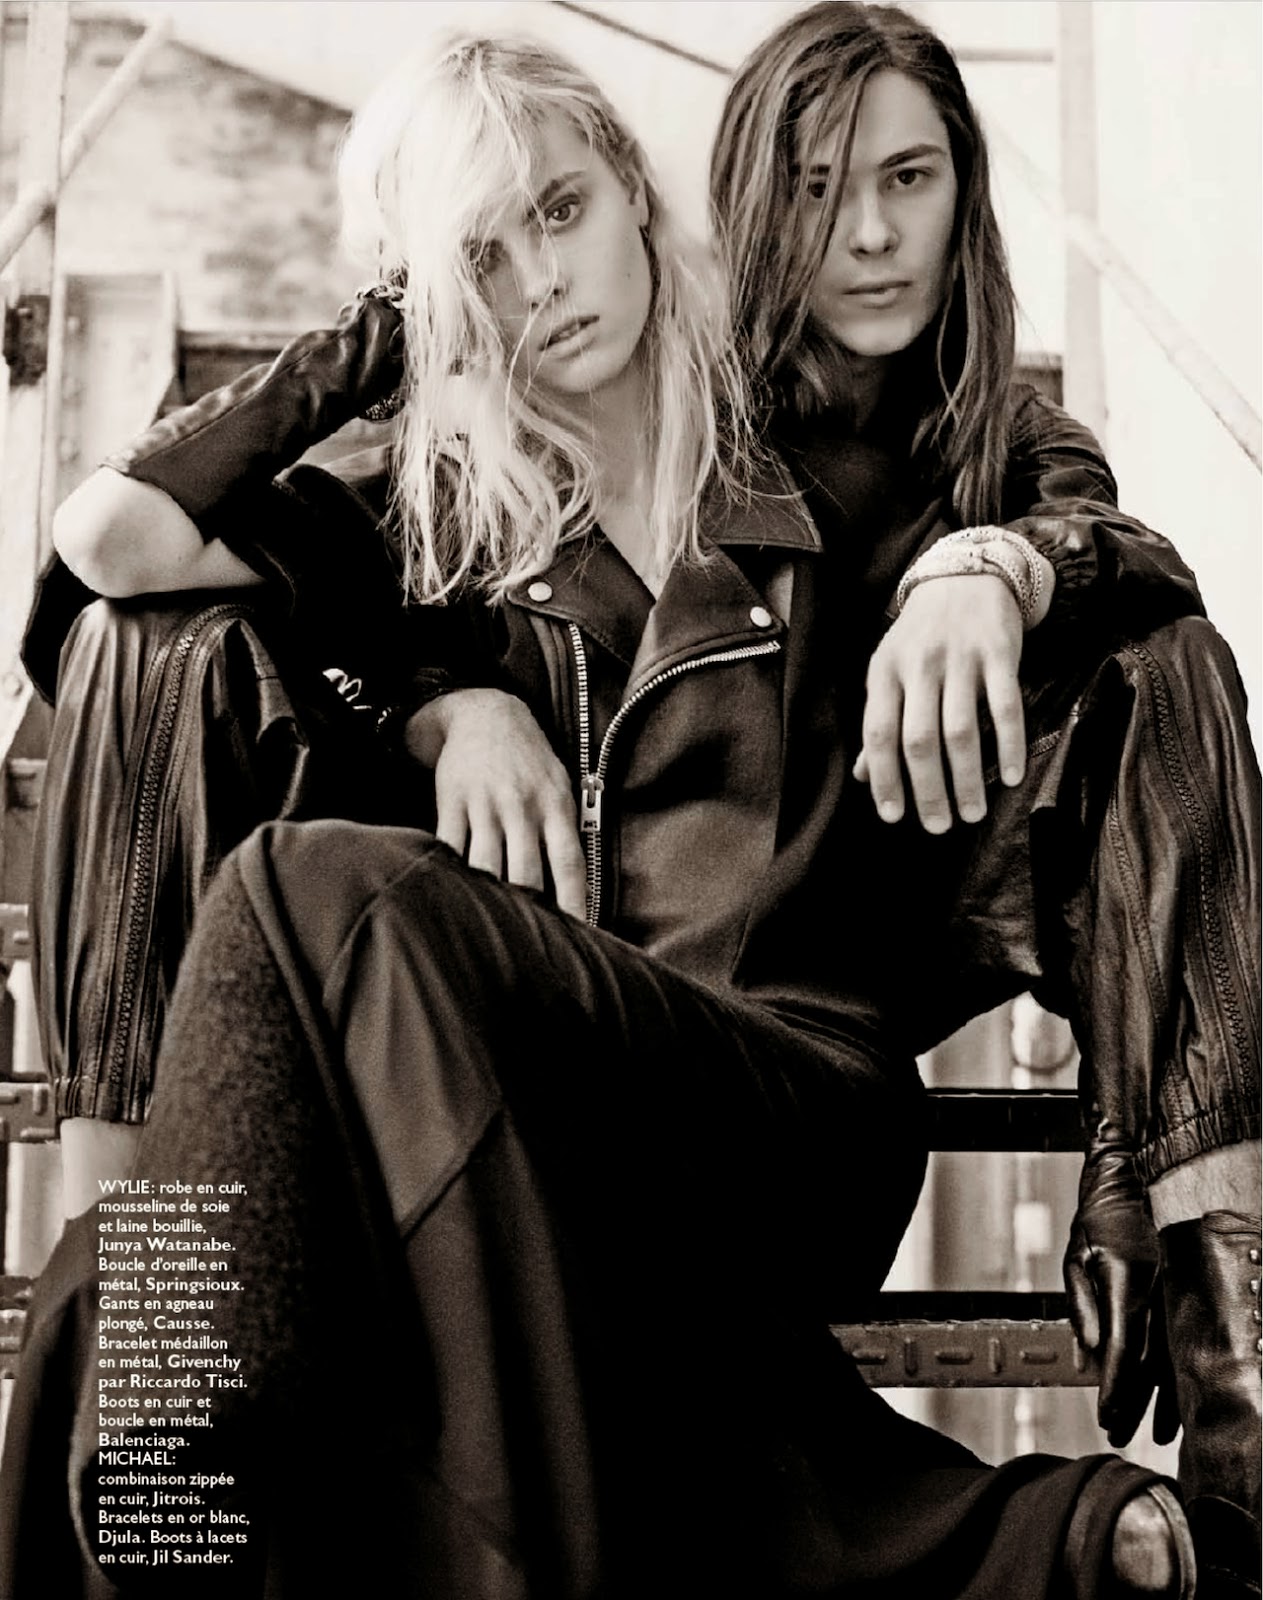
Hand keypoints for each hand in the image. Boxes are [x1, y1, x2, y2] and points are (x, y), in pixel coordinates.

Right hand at [405, 688, 586, 920]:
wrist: (487, 713)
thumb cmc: (531, 761)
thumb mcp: (560, 786)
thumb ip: (565, 831)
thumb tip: (577, 887)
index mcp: (555, 806)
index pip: (569, 864)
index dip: (574, 903)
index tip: (577, 936)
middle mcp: (522, 807)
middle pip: (525, 872)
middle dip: (526, 910)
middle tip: (527, 946)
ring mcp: (485, 804)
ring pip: (486, 864)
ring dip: (486, 897)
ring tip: (487, 930)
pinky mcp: (452, 801)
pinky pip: (450, 844)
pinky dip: (450, 872)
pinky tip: (451, 896)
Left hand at [855, 572, 1025, 831]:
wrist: (965, 576)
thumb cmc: (921, 635)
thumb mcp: (890, 670)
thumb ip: (880, 720)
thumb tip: (862, 775)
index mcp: (885, 672)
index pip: (879, 733)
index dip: (884, 779)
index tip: (893, 816)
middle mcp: (919, 666)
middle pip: (920, 740)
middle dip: (929, 790)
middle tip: (939, 826)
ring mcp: (960, 659)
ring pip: (961, 730)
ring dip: (968, 778)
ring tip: (973, 813)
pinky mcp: (999, 652)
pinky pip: (1005, 706)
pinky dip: (1010, 745)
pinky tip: (1012, 776)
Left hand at [1063, 1135, 1178, 1447]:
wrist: (1136, 1182)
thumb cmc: (1100, 1218)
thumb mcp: (1076, 1254)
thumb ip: (1082, 1304)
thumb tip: (1091, 1350)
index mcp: (1127, 1282)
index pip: (1123, 1347)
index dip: (1116, 1388)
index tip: (1107, 1418)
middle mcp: (1157, 1293)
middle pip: (1149, 1361)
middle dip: (1135, 1403)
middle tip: (1119, 1433)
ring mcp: (1173, 1294)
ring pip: (1172, 1357)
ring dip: (1163, 1398)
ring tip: (1156, 1434)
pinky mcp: (1179, 1295)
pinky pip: (1178, 1341)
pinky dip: (1176, 1373)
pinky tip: (1174, 1398)